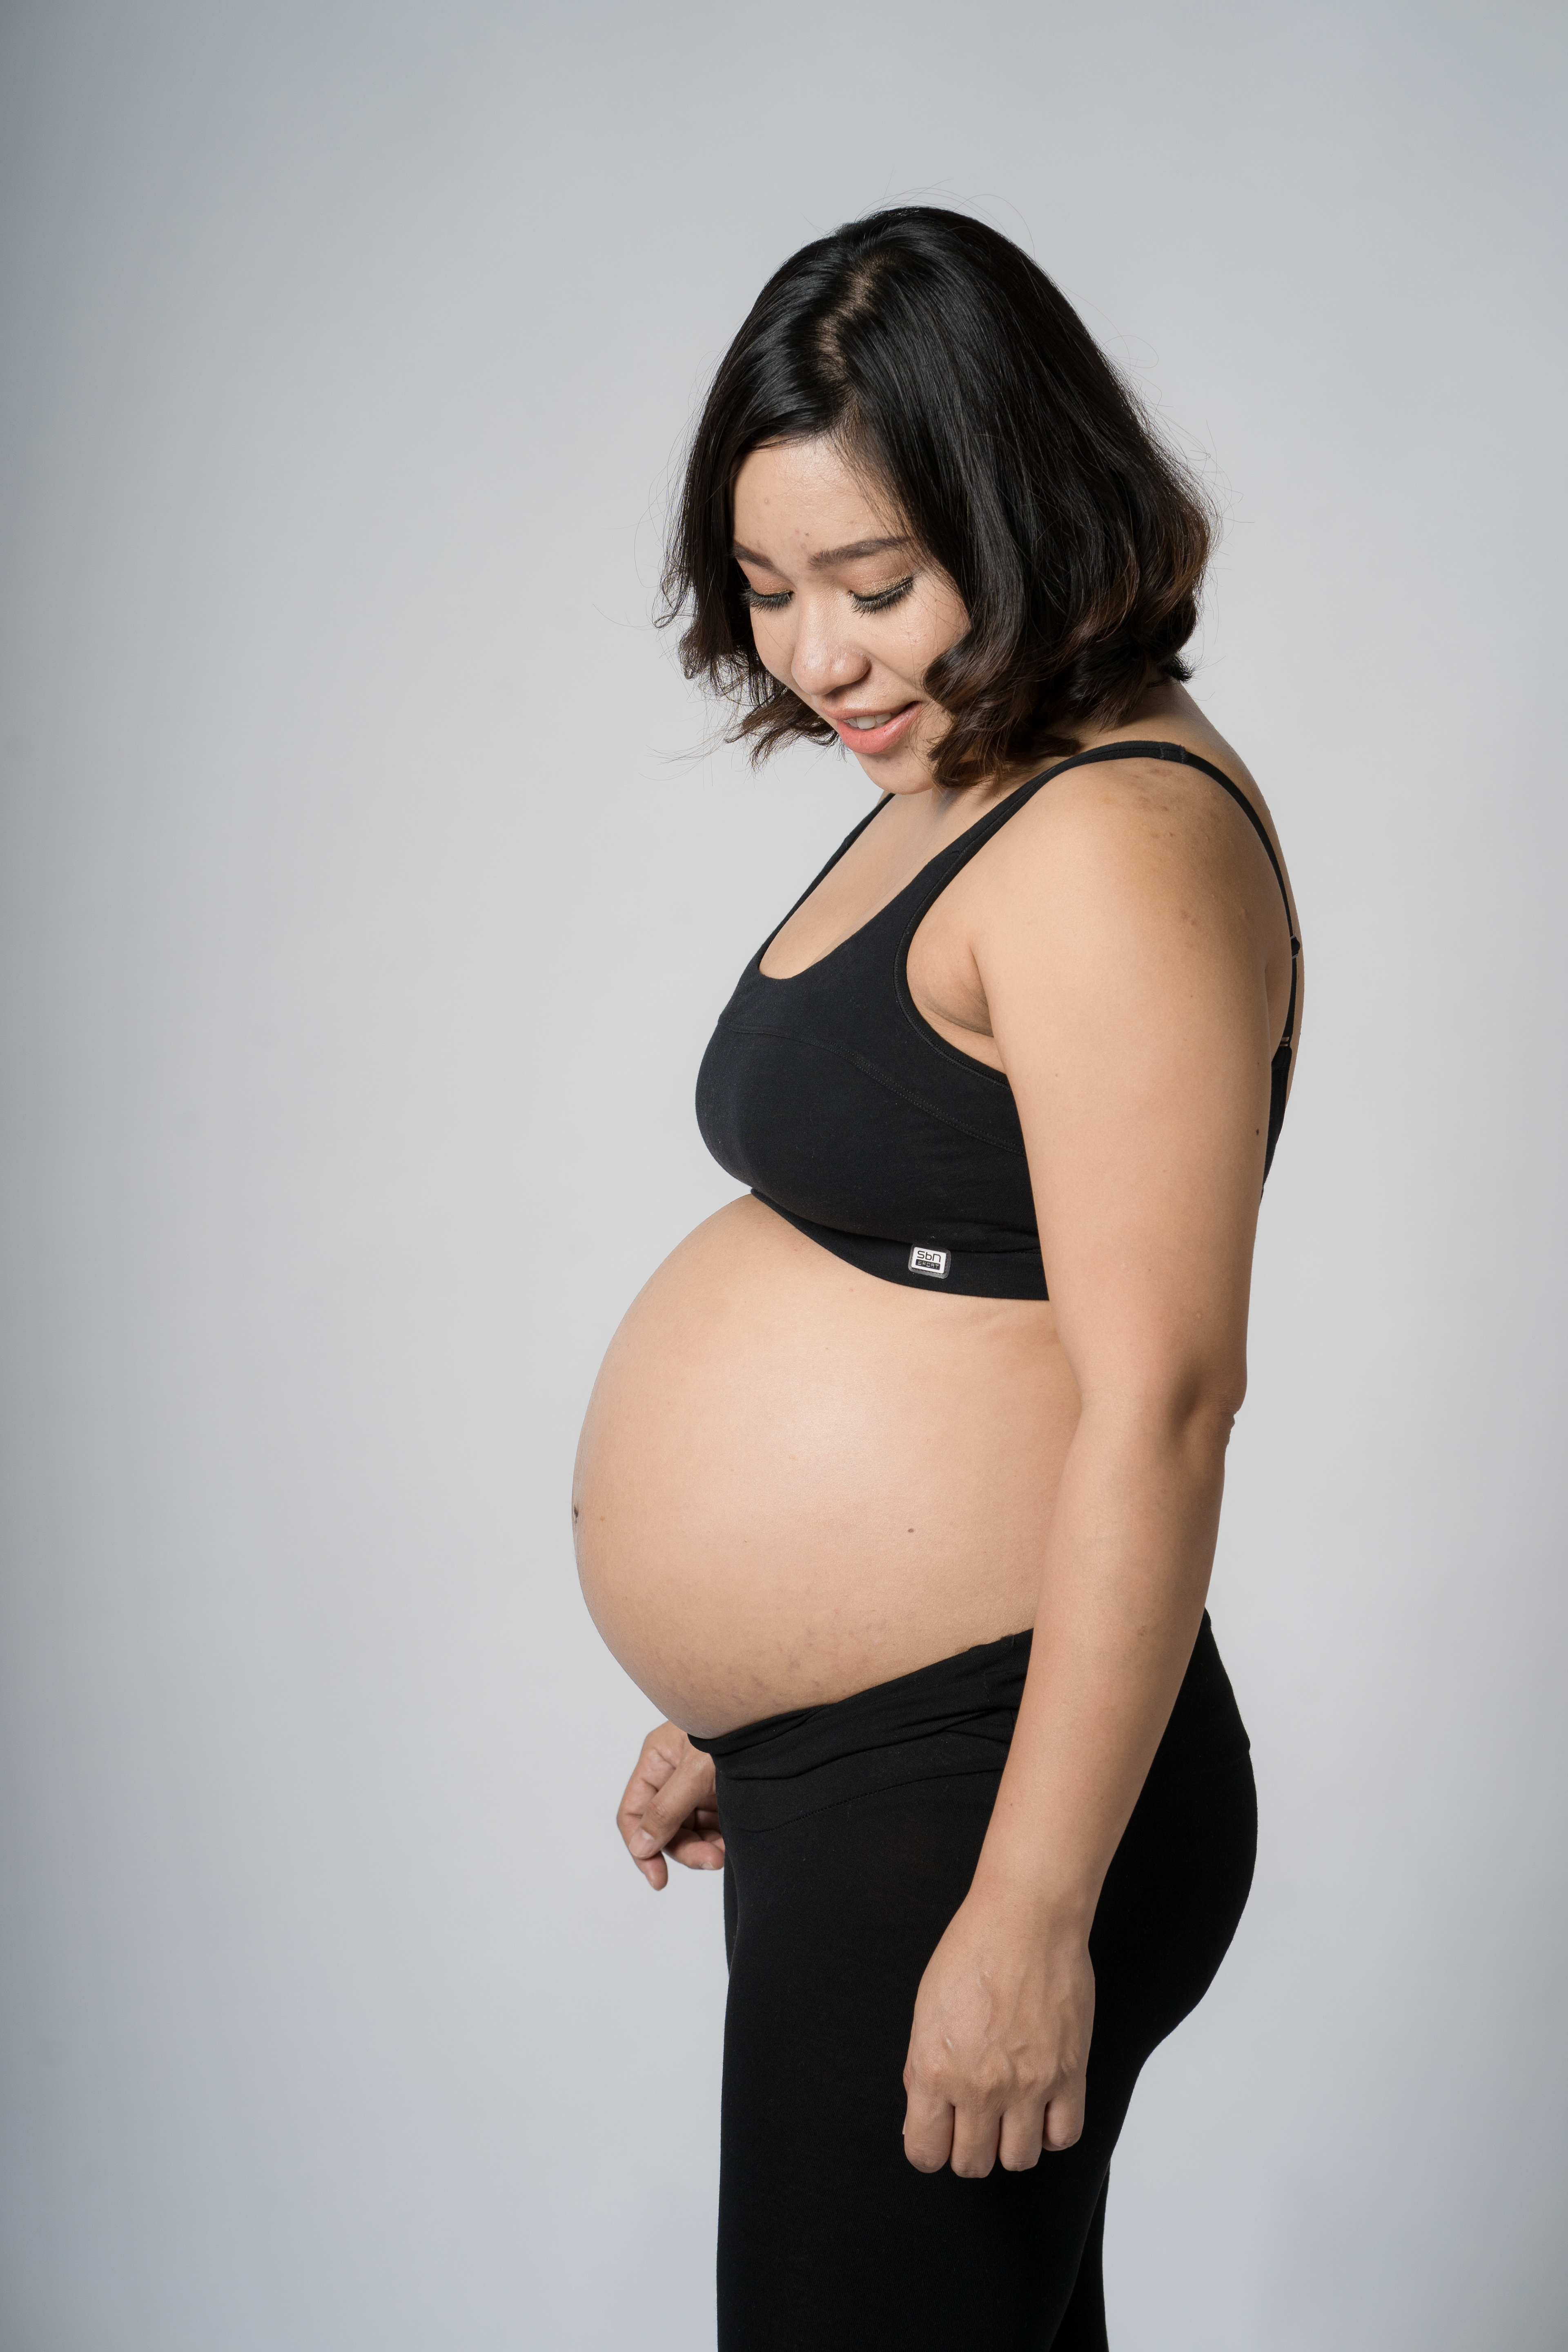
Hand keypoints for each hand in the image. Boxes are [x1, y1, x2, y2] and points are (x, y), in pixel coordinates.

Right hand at [616, 1722, 724, 1889]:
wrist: (782, 1720)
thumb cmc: (736, 1728)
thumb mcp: (697, 1769)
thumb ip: (667, 1809)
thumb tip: (641, 1847)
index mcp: (658, 1760)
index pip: (634, 1812)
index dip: (641, 1848)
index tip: (658, 1879)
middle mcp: (674, 1775)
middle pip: (664, 1828)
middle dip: (685, 1849)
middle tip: (710, 1861)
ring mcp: (699, 1787)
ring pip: (690, 1833)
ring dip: (704, 1849)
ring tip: (723, 1855)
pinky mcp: (723, 1796)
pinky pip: (713, 1829)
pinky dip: (720, 1842)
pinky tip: (732, 1847)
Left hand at [902, 1892, 1093, 2175]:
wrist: (1026, 1918)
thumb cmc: (972, 1952)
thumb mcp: (926, 2011)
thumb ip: (923, 2069)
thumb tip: (925, 2112)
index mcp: (936, 2070)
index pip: (925, 2154)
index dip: (930, 2147)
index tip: (939, 2133)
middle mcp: (980, 2086)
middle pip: (972, 2164)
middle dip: (969, 2147)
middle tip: (974, 2118)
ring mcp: (1029, 2084)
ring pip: (1018, 2160)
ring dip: (1011, 2142)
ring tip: (1010, 2111)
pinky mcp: (1070, 2074)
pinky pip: (1063, 2136)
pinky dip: (1052, 2130)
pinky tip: (1042, 2106)